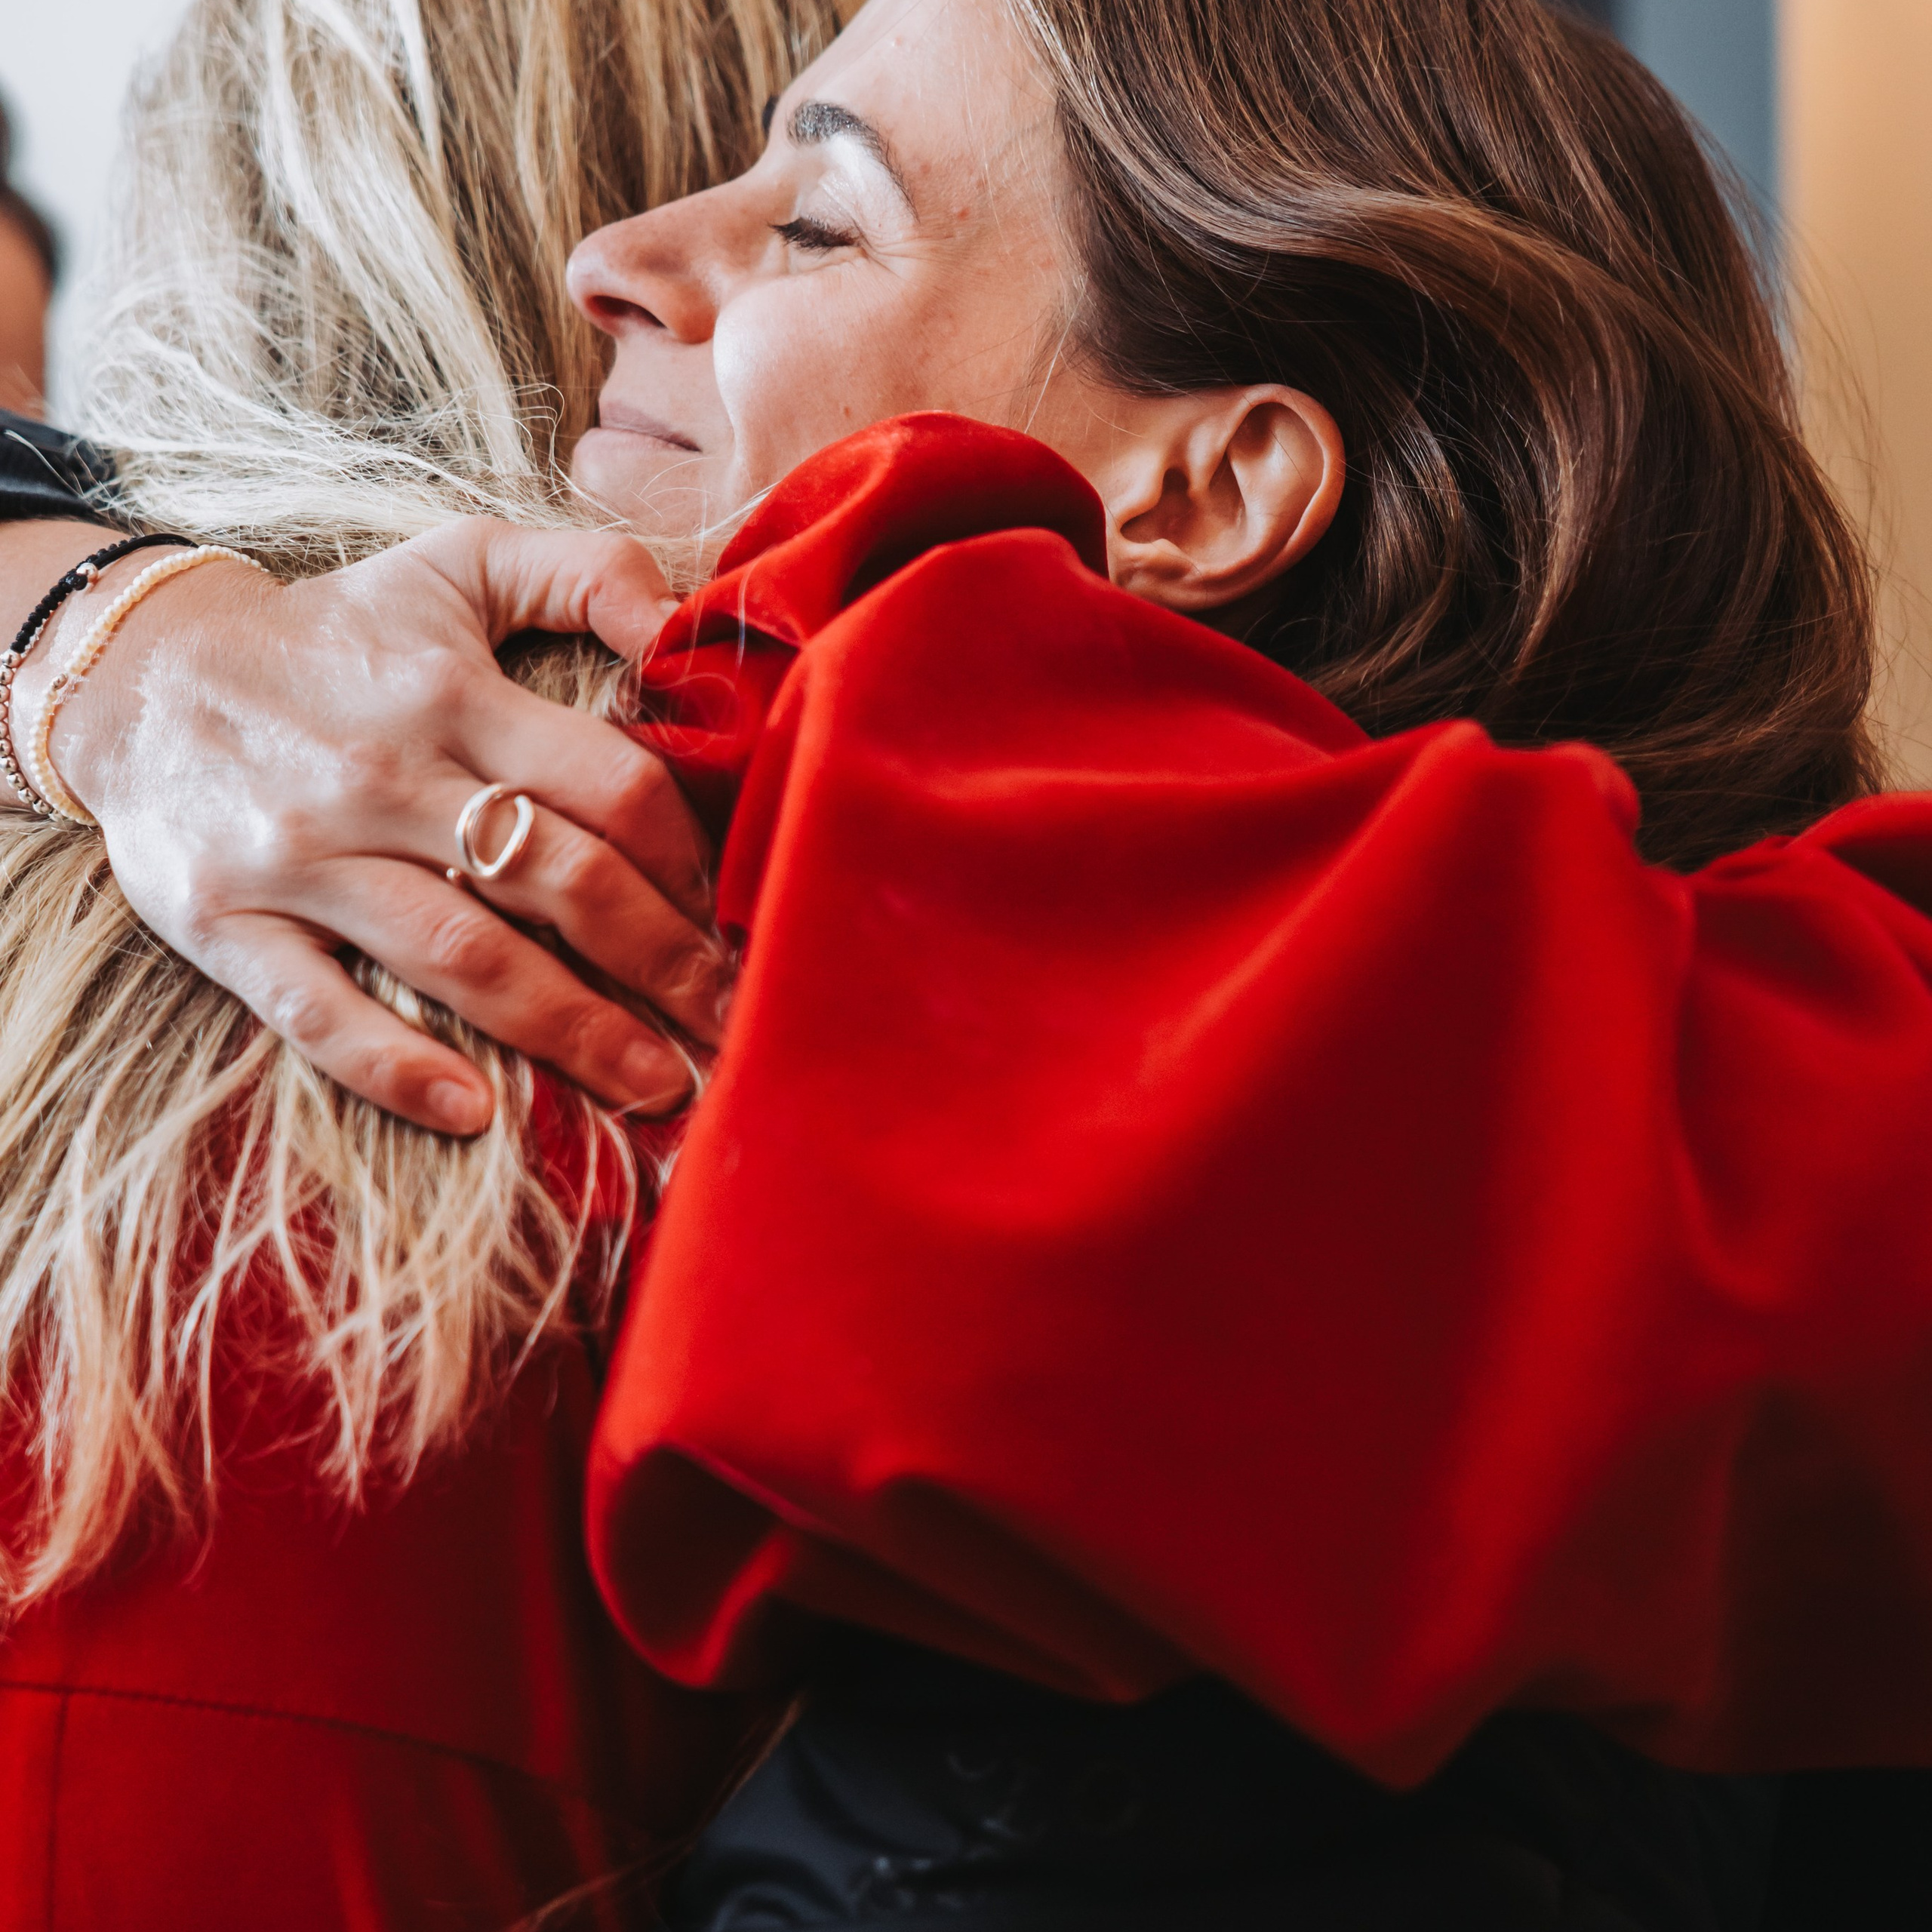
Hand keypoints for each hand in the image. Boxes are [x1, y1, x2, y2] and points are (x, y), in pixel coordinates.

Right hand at [15, 518, 726, 1133]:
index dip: (691, 860)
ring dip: (575, 1033)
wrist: (133, 674)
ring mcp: (303, 858)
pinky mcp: (226, 923)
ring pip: (465, 958)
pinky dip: (398, 1066)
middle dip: (666, 963)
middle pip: (560, 882)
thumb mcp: (458, 565)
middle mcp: (383, 776)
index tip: (736, 914)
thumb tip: (692, 631)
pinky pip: (319, 1012)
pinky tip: (478, 1112)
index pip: (611, 785)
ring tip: (660, 1086)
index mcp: (452, 691)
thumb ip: (587, 574)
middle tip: (736, 1022)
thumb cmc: (335, 633)